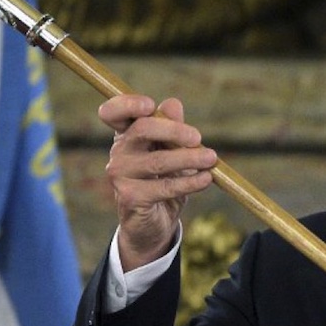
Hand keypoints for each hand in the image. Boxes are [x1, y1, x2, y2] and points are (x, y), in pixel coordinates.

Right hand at [99, 95, 216, 270]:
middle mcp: (119, 152)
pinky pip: (165, 187)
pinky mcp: (131, 198)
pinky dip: (190, 182)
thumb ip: (172, 127)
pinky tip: (206, 179)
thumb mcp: (171, 151)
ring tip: (211, 158)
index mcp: (126, 135)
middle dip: (173, 130)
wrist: (154, 222)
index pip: (113, 112)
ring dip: (189, 158)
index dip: (127, 104)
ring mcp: (121, 176)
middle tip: (198, 137)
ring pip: (158, 161)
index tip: (150, 105)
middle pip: (142, 129)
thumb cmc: (163, 179)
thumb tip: (172, 103)